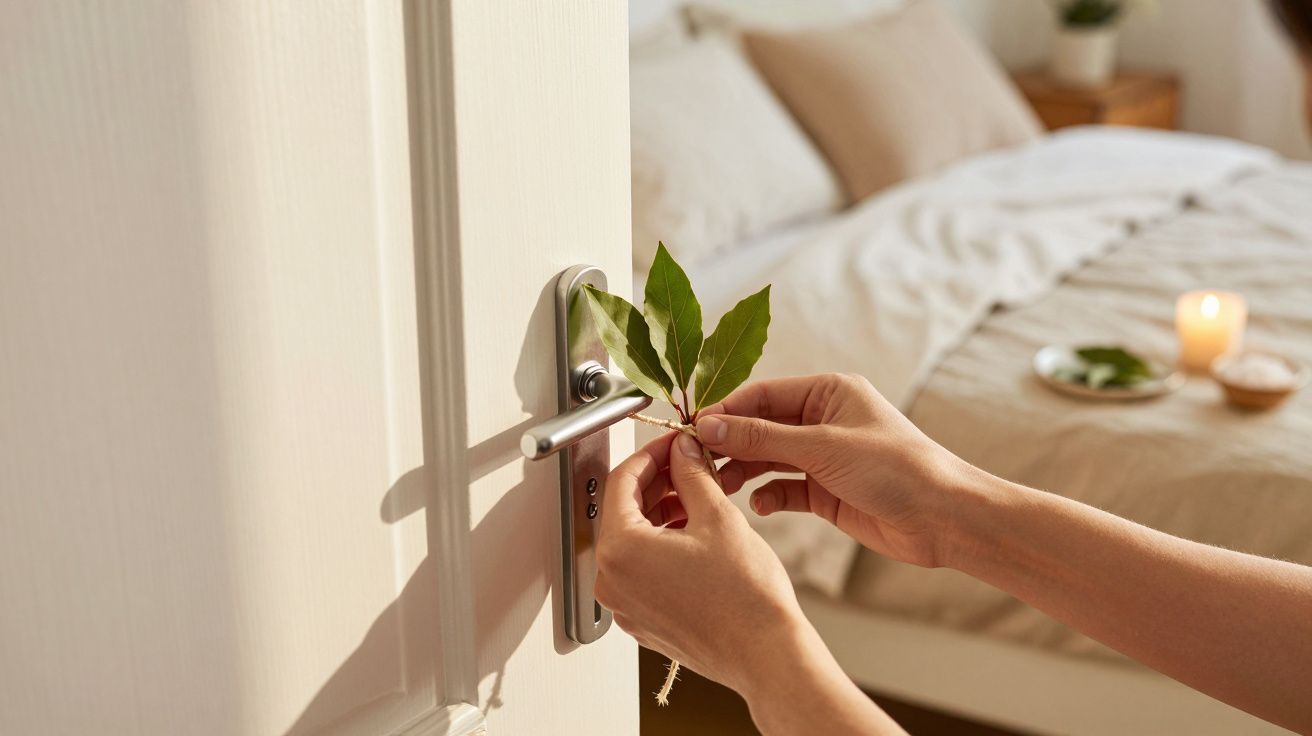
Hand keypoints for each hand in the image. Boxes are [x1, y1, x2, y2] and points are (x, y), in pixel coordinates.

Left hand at [593, 430, 809, 692]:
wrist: (766, 654)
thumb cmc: (746, 598)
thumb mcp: (717, 516)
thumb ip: (691, 474)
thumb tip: (681, 451)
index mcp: (621, 551)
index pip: (620, 482)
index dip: (649, 455)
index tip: (671, 444)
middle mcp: (612, 581)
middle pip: (622, 512)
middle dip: (655, 483)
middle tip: (687, 464)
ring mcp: (625, 605)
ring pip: (632, 542)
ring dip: (659, 513)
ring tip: (696, 498)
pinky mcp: (642, 620)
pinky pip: (641, 571)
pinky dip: (660, 546)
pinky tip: (692, 534)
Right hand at [697, 373, 978, 567]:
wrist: (943, 518)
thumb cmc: (896, 469)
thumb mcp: (822, 447)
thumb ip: (762, 438)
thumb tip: (709, 427)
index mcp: (828, 392)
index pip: (762, 395)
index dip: (726, 412)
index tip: (692, 431)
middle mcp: (824, 420)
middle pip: (760, 427)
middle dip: (729, 444)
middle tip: (696, 463)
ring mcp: (824, 456)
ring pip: (768, 459)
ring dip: (743, 471)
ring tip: (720, 487)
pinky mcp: (826, 491)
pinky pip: (784, 488)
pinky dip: (768, 495)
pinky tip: (760, 506)